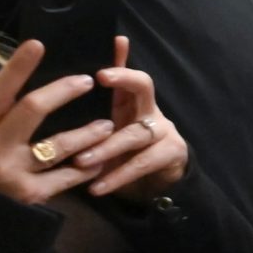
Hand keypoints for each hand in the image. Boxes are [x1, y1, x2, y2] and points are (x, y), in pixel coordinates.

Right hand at [0, 41, 115, 205]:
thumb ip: (1, 117)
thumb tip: (31, 80)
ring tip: (106, 124)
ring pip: (58, 145)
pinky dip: (85, 168)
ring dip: (86, 133)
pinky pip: (66, 177)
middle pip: (31, 110)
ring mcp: (13, 171)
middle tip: (87, 81)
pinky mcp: (31, 194)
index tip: (38, 44)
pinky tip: (99, 162)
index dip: (18, 67)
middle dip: (61, 91)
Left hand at [71, 37, 189, 199]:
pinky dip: (117, 176)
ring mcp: (163, 132)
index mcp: (132, 99)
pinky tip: (96, 187)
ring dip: (108, 147)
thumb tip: (87, 66)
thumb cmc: (126, 147)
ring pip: (136, 133)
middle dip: (124, 79)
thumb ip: (101, 100)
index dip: (119, 66)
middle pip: (144, 87)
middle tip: (100, 78)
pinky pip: (142, 164)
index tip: (100, 66)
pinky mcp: (170, 155)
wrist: (158, 181)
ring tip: (82, 160)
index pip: (128, 71)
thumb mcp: (111, 124)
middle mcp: (150, 109)